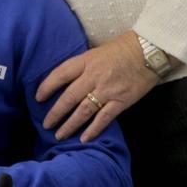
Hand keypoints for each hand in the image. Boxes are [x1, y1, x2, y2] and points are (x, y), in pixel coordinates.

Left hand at [36, 31, 161, 141]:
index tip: (38, 97)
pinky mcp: (121, 101)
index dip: (47, 86)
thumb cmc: (123, 48)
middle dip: (55, 112)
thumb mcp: (97, 51)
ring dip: (70, 125)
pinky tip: (84, 138)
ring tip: (59, 135)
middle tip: (46, 124)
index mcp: (86, 61)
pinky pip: (104, 118)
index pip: (60, 74)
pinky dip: (93, 130)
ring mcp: (107, 90)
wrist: (149, 51)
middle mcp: (94, 76)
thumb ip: (83, 64)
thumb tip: (68, 77)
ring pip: (83, 111)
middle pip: (69, 97)